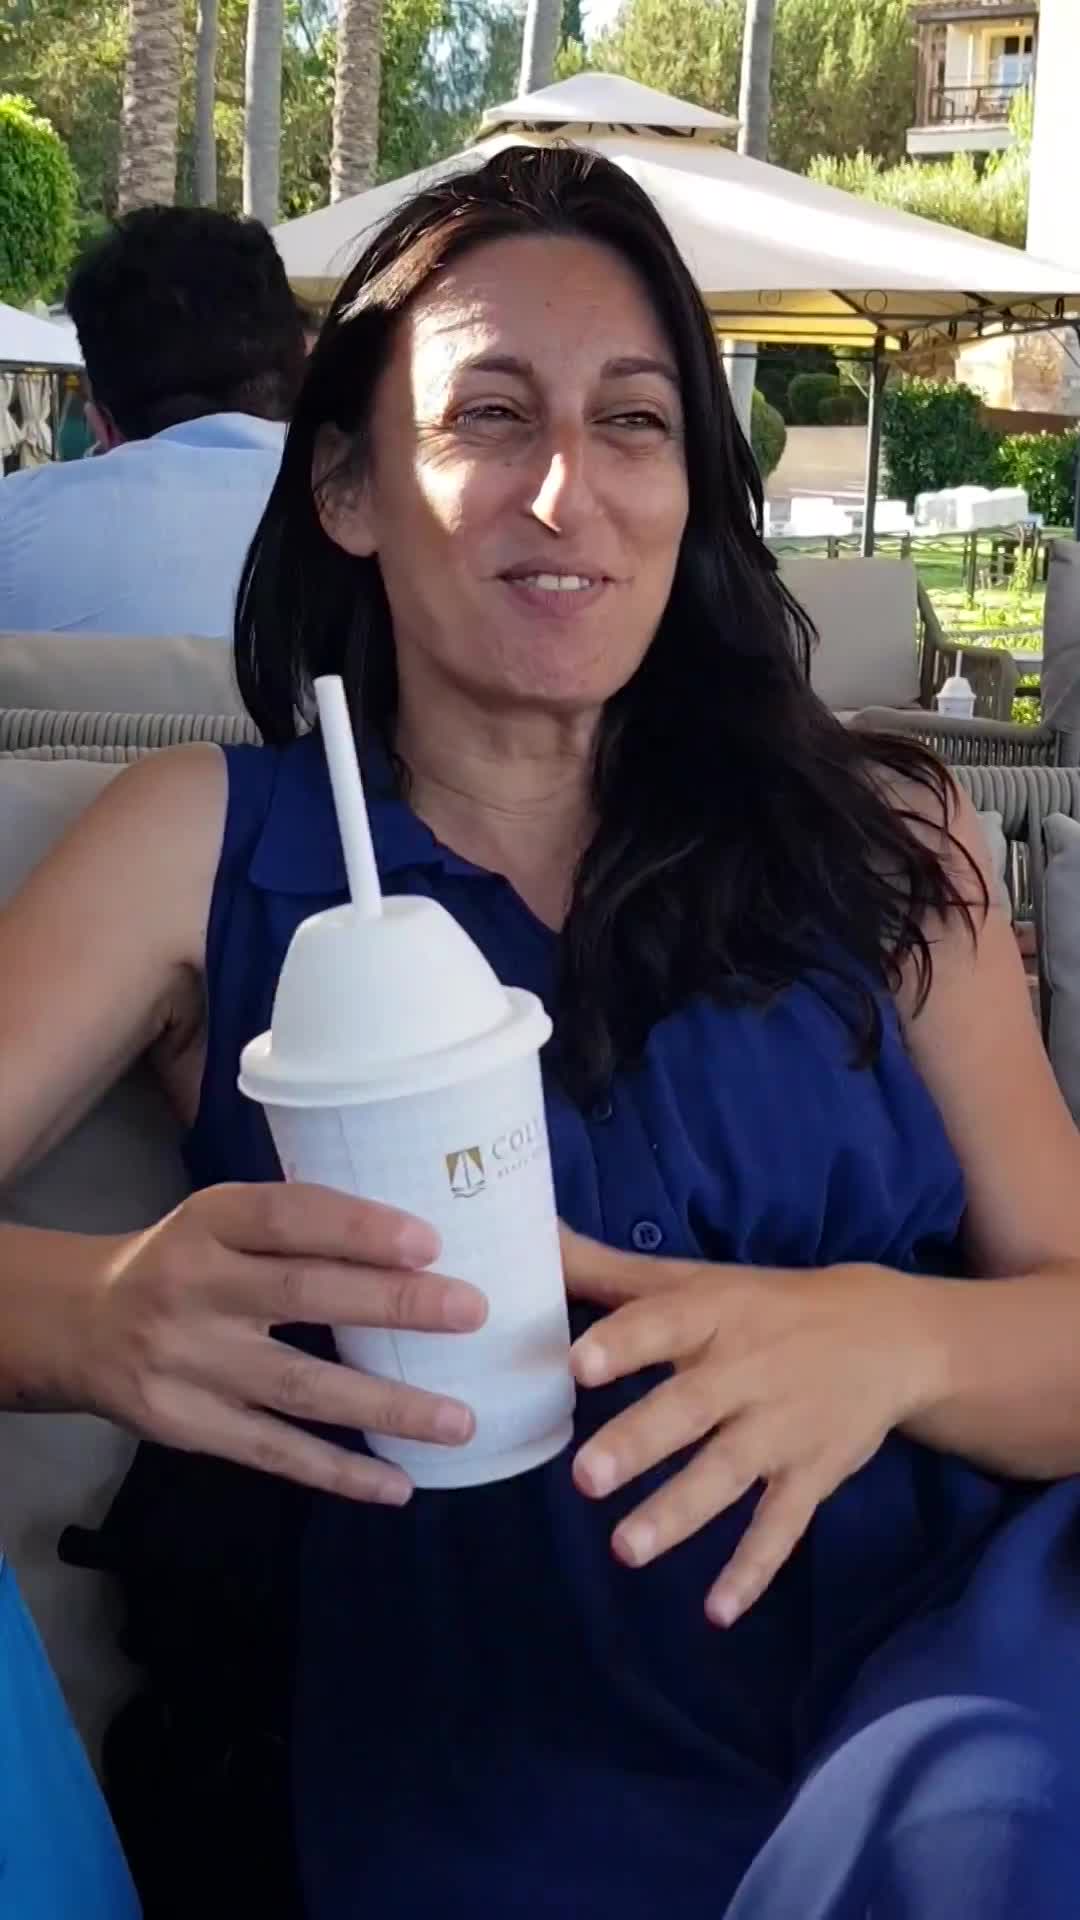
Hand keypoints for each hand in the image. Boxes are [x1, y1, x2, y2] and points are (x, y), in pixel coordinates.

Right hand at [75, 1183, 486, 1503]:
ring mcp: (190, 1364)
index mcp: (208, 1222)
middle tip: (473, 1312)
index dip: (357, 1227)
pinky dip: (339, 1472)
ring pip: (301, 1386)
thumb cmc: (183, 1261)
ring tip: (459, 1420)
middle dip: (394, 1304)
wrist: (81, 1325)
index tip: (429, 1241)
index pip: (286, 1217)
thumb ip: (295, 1226)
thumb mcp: (218, 1220)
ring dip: (386, 1406)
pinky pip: (274, 1452)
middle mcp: (194, 1288)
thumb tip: (419, 1242)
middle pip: (304, 1295)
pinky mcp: (188, 1427)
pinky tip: (398, 1483)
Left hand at [562, 1226, 946, 1626]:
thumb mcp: (694, 1279)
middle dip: (639, 1442)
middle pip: (689, 1407)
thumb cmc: (766, 1305)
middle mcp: (748, 1370)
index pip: (663, 1324)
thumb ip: (608, 1270)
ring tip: (625, 1550)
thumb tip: (529, 1238)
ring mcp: (783, 1427)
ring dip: (680, 1513)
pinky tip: (717, 1611)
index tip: (578, 1365)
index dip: (622, 1343)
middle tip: (585, 1477)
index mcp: (714, 1314)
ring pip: (728, 1472)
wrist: (891, 1335)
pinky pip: (781, 1526)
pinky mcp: (813, 1474)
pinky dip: (752, 1569)